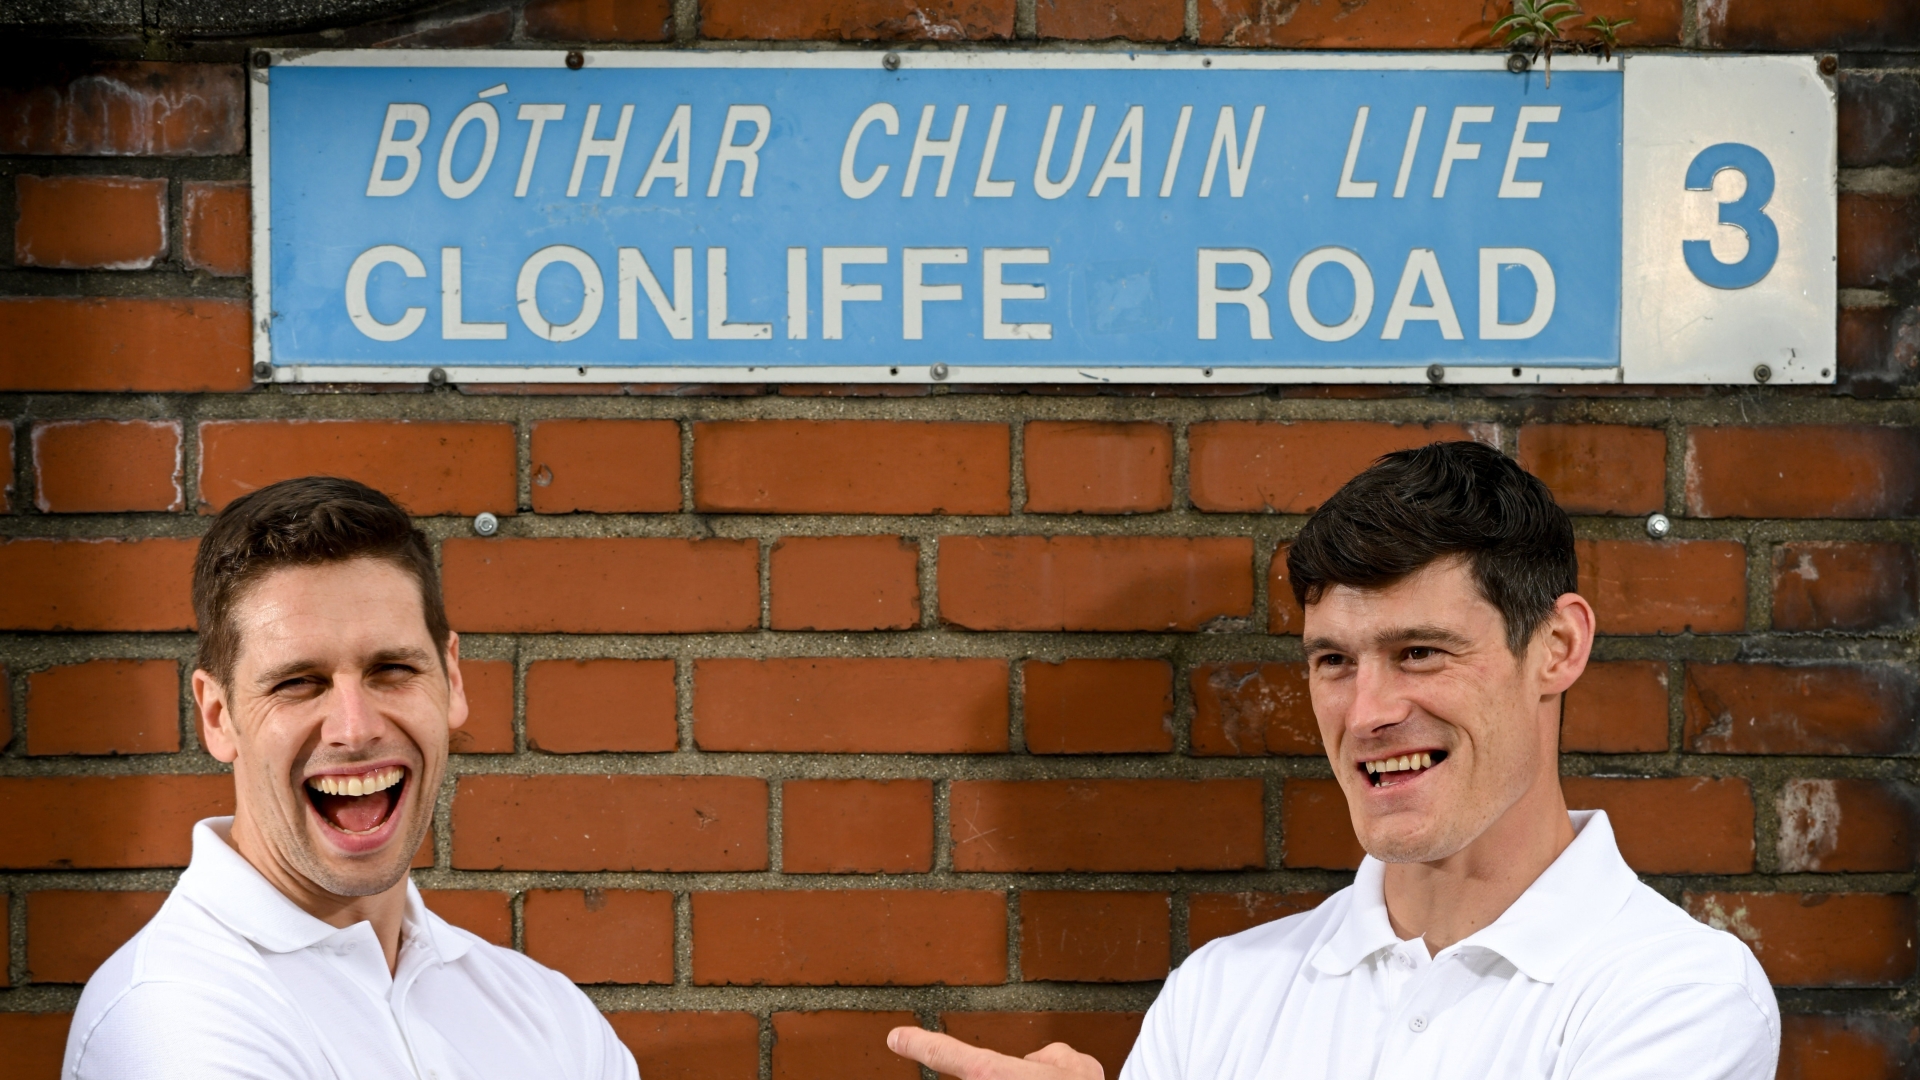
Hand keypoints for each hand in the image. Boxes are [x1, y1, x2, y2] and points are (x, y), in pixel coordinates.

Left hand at [887, 1027, 1103, 1079]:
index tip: (897, 1037)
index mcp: (995, 1074)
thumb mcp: (1075, 1066)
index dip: (921, 1043)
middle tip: (1041, 1073)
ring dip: (1023, 1077)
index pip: (948, 1054)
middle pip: (982, 1079)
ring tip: (1048, 1077)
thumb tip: (1038, 1062)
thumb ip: (1051, 1056)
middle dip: (1010, 1075)